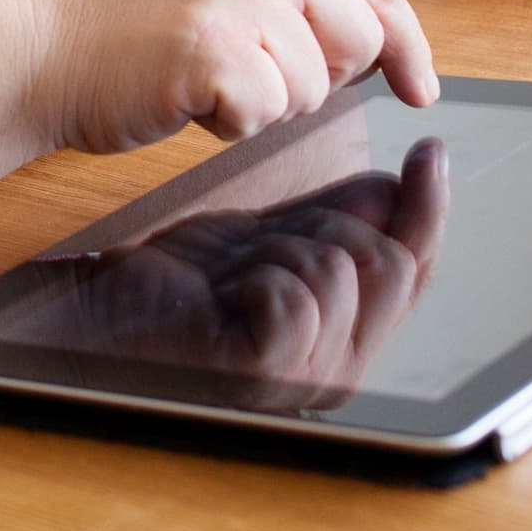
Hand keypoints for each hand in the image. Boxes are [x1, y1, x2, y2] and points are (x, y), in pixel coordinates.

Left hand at [15, 137, 450, 400]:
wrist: (103, 309)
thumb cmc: (181, 279)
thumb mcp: (277, 232)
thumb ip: (348, 214)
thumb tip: (409, 182)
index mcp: (348, 338)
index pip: (417, 268)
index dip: (428, 207)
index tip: (429, 149)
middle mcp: (337, 373)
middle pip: (391, 266)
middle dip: (330, 224)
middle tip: (269, 239)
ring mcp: (303, 381)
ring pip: (341, 271)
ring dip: (282, 247)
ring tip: (238, 269)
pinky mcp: (262, 374)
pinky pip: (297, 298)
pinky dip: (258, 275)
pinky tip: (227, 290)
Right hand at [25, 0, 441, 154]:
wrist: (31, 46)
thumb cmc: (121, 25)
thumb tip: (385, 43)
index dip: (406, 41)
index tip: (420, 87)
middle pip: (362, 39)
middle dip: (318, 76)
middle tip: (247, 75)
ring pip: (317, 86)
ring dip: (266, 102)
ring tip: (200, 76)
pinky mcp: (217, 49)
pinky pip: (269, 114)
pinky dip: (230, 124)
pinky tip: (184, 98)